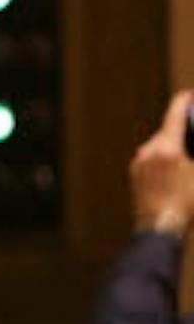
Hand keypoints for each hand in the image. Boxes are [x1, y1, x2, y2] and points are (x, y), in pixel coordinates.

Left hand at [130, 92, 193, 238]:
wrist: (159, 229)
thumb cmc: (185, 205)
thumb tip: (192, 147)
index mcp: (167, 146)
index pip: (175, 114)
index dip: (184, 101)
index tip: (190, 95)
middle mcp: (149, 150)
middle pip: (168, 130)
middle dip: (183, 130)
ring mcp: (139, 162)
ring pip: (160, 145)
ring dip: (173, 147)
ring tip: (187, 159)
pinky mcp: (135, 173)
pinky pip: (152, 158)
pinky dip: (164, 159)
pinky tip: (174, 172)